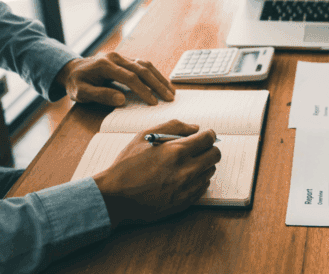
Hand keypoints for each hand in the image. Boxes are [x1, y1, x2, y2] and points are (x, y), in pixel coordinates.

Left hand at [55, 52, 175, 105]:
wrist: (73, 69)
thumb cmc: (77, 83)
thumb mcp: (81, 93)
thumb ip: (100, 95)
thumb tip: (122, 100)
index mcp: (105, 65)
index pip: (130, 77)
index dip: (143, 90)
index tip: (153, 102)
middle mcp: (116, 58)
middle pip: (142, 69)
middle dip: (157, 84)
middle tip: (169, 97)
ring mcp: (122, 57)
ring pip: (146, 65)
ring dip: (160, 78)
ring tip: (171, 91)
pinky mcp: (126, 59)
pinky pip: (144, 64)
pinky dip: (155, 74)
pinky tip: (162, 83)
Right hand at [93, 120, 220, 227]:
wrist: (114, 198)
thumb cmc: (126, 165)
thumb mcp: (144, 137)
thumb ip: (173, 127)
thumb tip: (195, 128)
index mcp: (176, 151)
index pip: (208, 139)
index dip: (209, 135)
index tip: (206, 135)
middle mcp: (185, 170)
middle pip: (215, 155)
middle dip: (209, 149)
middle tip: (198, 149)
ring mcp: (186, 189)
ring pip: (210, 171)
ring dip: (204, 165)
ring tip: (187, 164)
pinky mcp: (184, 202)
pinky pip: (203, 187)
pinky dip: (198, 180)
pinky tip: (184, 177)